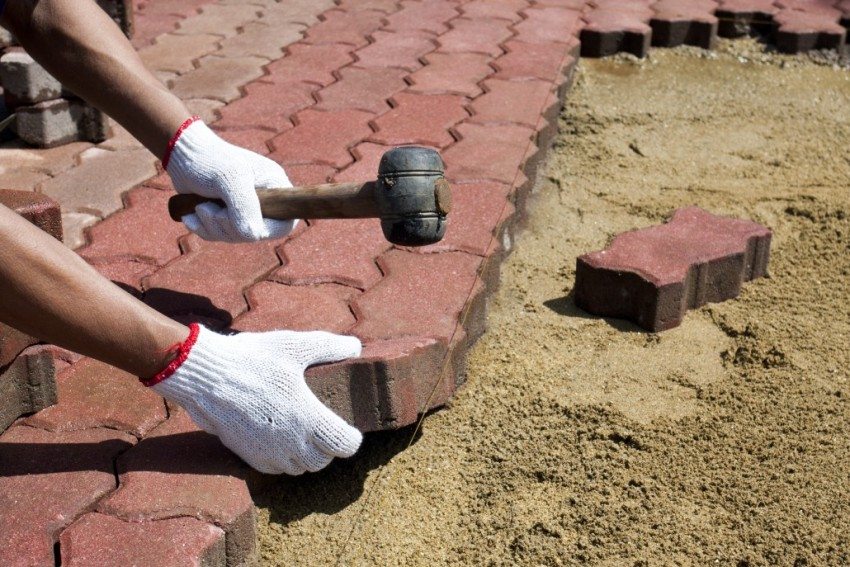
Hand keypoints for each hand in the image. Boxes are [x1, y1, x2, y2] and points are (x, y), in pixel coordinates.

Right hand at [147, 324, 362, 474]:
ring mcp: (269, 453)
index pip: (345, 445)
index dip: (352, 438)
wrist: (206, 376)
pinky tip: (280, 439)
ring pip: (299, 468)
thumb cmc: (253, 359)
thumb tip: (356, 347)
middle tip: (326, 428)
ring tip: (304, 434)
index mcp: (309, 418)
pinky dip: (283, 460)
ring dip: (306, 456)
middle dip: (329, 448)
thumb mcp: (295, 345)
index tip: (351, 428)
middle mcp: (292, 443)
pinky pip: (275, 469)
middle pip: (323, 461)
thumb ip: (330, 346)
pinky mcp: (249, 456)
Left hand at [164, 118, 297, 241]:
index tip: (243, 221)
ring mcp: (245, 210)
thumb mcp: (230, 179)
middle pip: (256, 234)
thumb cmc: (210, 160)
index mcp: (275, 187)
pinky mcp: (227, 216)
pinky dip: (203, 228)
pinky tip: (192, 214)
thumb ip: (245, 207)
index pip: (285, 222)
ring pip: (236, 236)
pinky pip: (220, 236)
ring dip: (212, 226)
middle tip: (209, 207)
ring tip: (200, 206)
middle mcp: (264, 201)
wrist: (183, 155)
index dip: (267, 229)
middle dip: (228, 225)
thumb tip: (253, 235)